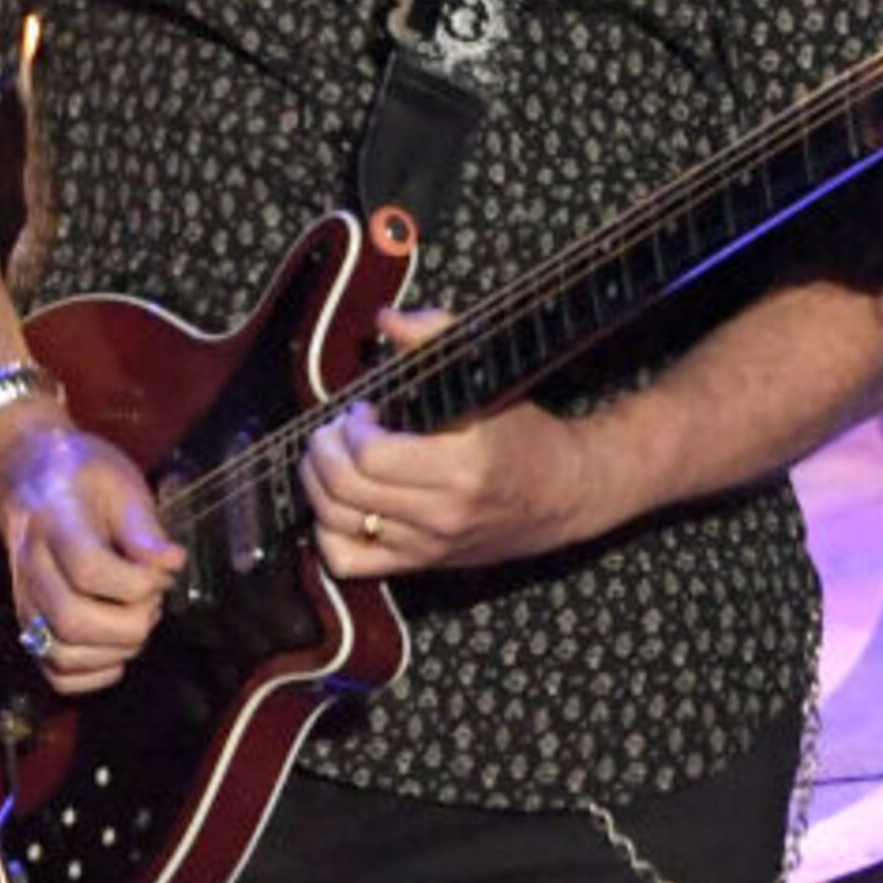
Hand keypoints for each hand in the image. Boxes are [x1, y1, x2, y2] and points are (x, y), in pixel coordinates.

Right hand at [0, 413, 185, 695]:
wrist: (27, 480)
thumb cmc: (82, 477)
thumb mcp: (120, 482)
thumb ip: (145, 527)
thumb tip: (171, 565)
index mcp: (55, 524)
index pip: (88, 570)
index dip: (136, 582)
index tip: (162, 569)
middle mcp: (31, 571)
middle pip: (73, 622)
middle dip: (131, 622)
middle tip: (153, 599)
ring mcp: (25, 604)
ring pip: (63, 654)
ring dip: (117, 649)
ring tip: (138, 618)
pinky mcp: (30, 627)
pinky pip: (56, 674)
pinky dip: (95, 674)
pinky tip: (118, 647)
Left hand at [304, 308, 606, 573]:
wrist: (565, 493)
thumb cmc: (526, 433)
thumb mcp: (489, 380)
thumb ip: (436, 339)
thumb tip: (386, 319)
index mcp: (463, 464)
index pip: (373, 454)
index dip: (352, 426)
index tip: (365, 408)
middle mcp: (443, 510)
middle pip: (347, 488)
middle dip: (324, 450)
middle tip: (335, 430)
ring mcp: (429, 543)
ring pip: (338, 522)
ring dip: (318, 484)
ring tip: (332, 459)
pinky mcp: (421, 563)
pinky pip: (348, 562)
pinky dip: (328, 532)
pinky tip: (341, 504)